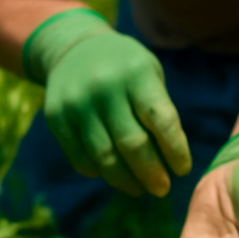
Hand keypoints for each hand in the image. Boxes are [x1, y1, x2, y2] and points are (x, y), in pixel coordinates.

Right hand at [25, 10, 191, 196]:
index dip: (175, 150)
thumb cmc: (124, 67)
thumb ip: (158, 111)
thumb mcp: (149, 74)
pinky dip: (97, 171)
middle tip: (161, 189)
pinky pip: (79, 156)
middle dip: (151, 173)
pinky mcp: (56, 116)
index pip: (161, 120)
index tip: (182, 170)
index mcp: (136, 73)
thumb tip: (169, 163)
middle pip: (132, 144)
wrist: (73, 48)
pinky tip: (110, 174)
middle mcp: (104, 87)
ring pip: (104, 156)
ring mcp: (76, 103)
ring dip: (125, 180)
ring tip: (138, 189)